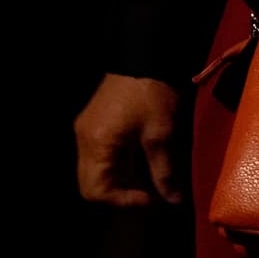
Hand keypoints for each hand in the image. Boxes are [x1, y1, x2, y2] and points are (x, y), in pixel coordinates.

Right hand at [73, 74, 185, 207]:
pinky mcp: (93, 125)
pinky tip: (140, 165)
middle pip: (90, 186)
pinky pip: (99, 157)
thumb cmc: (151, 93)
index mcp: (97, 144)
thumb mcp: (161, 135)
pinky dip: (117, 168)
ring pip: (94, 173)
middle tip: (149, 196)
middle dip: (120, 196)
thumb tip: (174, 201)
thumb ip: (164, 172)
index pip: (97, 191)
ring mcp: (86, 131)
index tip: (152, 199)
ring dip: (119, 183)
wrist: (143, 54)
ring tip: (148, 182)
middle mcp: (84, 140)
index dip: (124, 202)